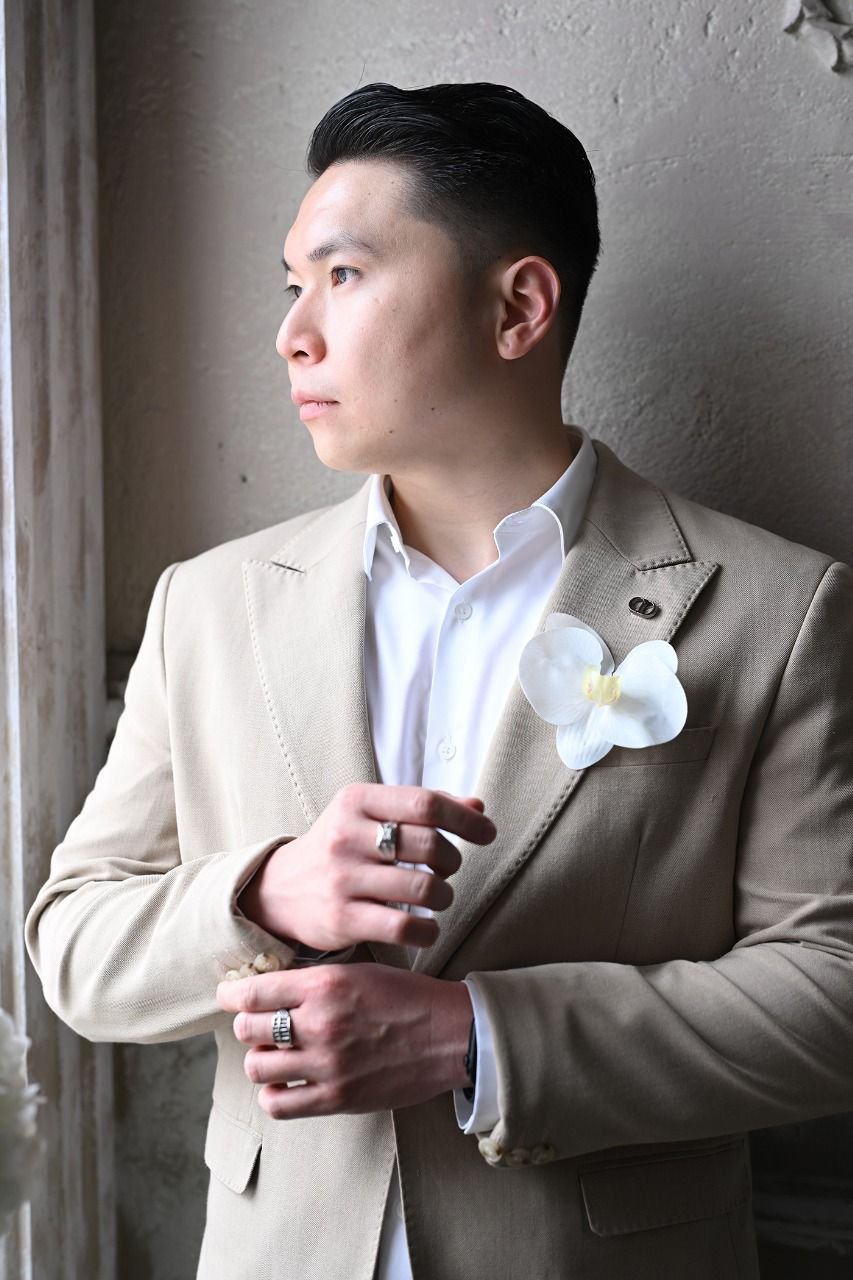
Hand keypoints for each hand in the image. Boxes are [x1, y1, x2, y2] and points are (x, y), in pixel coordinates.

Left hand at [216, 963, 473, 1117]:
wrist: (449, 1034)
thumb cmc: (406, 997)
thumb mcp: (358, 971)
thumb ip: (314, 981)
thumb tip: (270, 989)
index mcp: (325, 985)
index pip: (254, 992)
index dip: (232, 994)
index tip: (229, 996)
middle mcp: (320, 1024)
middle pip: (248, 1030)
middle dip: (248, 1026)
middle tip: (260, 1025)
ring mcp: (327, 1064)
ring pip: (257, 1068)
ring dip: (260, 1060)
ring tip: (275, 1055)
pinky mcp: (337, 1098)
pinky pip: (279, 1104)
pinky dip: (274, 1094)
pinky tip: (286, 1083)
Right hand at [238, 783, 495, 951]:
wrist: (279, 889)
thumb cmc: (341, 846)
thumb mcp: (370, 815)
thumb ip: (423, 808)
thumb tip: (478, 806)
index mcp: (357, 800)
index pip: (425, 803)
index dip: (465, 819)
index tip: (486, 832)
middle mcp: (346, 835)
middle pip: (430, 845)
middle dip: (453, 860)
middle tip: (448, 869)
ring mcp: (342, 878)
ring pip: (422, 889)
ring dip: (443, 896)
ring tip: (438, 897)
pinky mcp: (342, 919)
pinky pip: (404, 928)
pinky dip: (428, 931)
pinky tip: (426, 928)